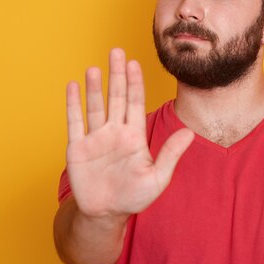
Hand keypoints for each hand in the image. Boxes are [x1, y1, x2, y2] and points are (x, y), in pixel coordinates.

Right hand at [65, 48, 193, 219]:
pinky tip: (73, 86)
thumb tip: (191, 133)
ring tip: (95, 67)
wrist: (105, 213)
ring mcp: (95, 138)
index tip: (134, 63)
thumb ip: (171, 154)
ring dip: (95, 87)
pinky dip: (73, 104)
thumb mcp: (157, 178)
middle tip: (116, 51)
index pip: (136, 103)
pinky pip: (75, 122)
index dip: (135, 82)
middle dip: (117, 75)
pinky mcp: (77, 148)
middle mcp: (115, 131)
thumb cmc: (134, 196)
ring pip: (95, 106)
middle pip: (116, 97)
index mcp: (134, 136)